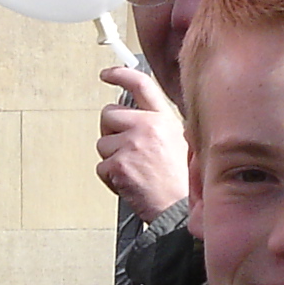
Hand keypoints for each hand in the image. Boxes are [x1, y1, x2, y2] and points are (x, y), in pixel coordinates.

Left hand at [97, 66, 188, 219]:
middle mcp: (147, 126)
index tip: (107, 74)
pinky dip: (110, 178)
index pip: (140, 84)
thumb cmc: (182, 183)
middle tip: (124, 149)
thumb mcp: (182, 142)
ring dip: (112, 159)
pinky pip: (101, 166)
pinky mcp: (119, 165)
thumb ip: (159, 126)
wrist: (179, 209)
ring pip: (102, 144)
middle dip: (110, 132)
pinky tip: (129, 184)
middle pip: (108, 115)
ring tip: (134, 172)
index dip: (120, 75)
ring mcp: (131, 145)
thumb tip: (138, 117)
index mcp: (163, 118)